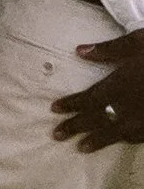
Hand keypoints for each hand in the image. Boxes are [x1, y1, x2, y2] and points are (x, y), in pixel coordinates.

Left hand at [54, 30, 143, 151]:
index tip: (54, 110)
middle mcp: (129, 107)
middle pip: (97, 119)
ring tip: (82, 147)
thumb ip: (110, 49)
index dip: (70, 105)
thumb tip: (80, 51)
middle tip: (56, 135)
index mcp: (120, 85)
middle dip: (75, 127)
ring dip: (98, 140)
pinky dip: (126, 140)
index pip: (88, 98)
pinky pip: (139, 137)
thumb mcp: (138, 41)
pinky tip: (121, 141)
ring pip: (117, 133)